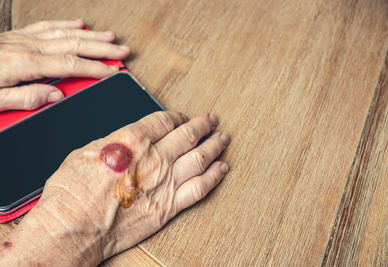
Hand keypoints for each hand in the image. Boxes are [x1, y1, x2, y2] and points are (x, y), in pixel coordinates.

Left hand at [0, 19, 129, 111]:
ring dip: (89, 35)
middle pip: (72, 44)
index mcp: (23, 65)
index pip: (69, 65)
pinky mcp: (15, 37)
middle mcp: (25, 47)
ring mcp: (21, 39)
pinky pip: (45, 26)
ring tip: (109, 36)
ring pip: (63, 33)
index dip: (95, 68)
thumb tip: (54, 96)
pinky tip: (77, 23)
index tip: (113, 72)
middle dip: (101, 48)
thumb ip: (25, 99)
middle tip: (122, 50)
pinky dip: (64, 24)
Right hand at [0, 111, 229, 265]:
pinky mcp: (168, 207)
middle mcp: (155, 158)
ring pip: (200, 158)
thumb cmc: (72, 193)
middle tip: (211, 121)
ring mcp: (165, 183)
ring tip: (222, 140)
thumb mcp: (86, 152)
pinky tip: (222, 169)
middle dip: (203, 125)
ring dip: (214, 146)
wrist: (73, 229)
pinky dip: (214, 177)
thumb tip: (125, 140)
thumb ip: (114, 143)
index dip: (178, 116)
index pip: (165, 121)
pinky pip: (200, 188)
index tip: (183, 117)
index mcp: (133, 139)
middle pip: (188, 135)